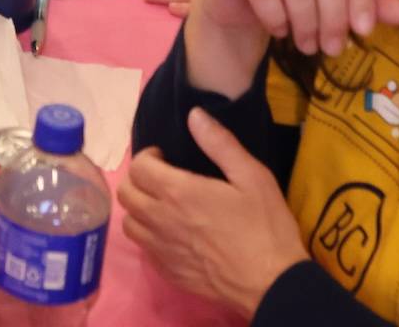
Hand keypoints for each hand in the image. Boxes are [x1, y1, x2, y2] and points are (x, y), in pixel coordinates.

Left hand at [118, 108, 308, 314]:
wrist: (273, 284)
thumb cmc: (265, 228)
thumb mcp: (253, 177)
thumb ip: (220, 144)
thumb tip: (194, 115)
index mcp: (177, 192)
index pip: (138, 167)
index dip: (147, 157)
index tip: (165, 158)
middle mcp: (160, 220)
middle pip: (126, 194)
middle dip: (138, 180)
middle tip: (161, 179)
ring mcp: (161, 249)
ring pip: (129, 224)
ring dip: (139, 209)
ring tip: (162, 206)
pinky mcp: (168, 272)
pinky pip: (144, 249)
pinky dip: (149, 237)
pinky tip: (171, 235)